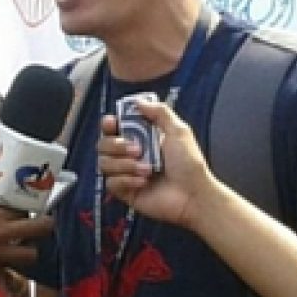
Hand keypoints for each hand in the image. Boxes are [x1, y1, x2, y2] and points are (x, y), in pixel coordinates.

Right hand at [0, 191, 52, 275]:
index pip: (28, 207)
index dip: (31, 207)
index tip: (31, 207)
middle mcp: (3, 231)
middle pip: (42, 228)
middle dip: (45, 226)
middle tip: (43, 225)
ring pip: (31, 254)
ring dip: (30, 250)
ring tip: (23, 246)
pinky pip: (9, 269)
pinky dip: (9, 266)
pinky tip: (4, 260)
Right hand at [97, 100, 213, 232]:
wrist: (193, 194)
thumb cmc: (189, 163)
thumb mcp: (178, 131)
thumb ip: (159, 112)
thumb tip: (137, 101)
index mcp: (140, 137)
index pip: (112, 128)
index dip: (108, 124)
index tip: (112, 124)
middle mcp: (129, 154)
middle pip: (102, 144)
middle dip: (116, 145)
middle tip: (138, 150)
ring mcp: (126, 173)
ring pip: (104, 163)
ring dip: (125, 165)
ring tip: (147, 170)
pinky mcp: (125, 191)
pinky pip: (111, 183)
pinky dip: (126, 180)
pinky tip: (143, 182)